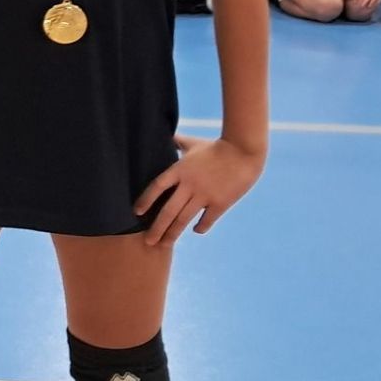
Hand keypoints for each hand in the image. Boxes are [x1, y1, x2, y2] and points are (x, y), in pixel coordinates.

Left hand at [134, 134, 264, 244]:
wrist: (243, 151)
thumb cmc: (217, 147)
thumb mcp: (193, 143)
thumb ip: (178, 142)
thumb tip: (166, 135)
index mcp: (180, 170)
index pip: (156, 187)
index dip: (145, 200)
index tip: (136, 213)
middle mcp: (189, 184)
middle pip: (167, 210)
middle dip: (156, 228)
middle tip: (148, 242)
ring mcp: (205, 195)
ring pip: (184, 219)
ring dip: (172, 233)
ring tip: (163, 244)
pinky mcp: (220, 203)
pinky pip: (206, 220)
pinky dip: (200, 227)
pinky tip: (195, 231)